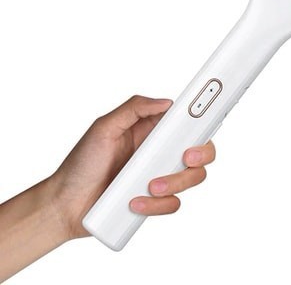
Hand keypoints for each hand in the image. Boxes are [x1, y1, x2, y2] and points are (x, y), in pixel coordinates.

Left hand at [48, 95, 215, 238]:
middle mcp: (161, 153)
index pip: (187, 122)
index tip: (208, 118)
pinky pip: (173, 203)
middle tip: (187, 157)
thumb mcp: (103, 127)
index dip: (203, 119)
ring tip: (150, 186)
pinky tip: (135, 202)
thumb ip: (134, 108)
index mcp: (153, 131)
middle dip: (202, 154)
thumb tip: (165, 102)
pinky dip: (158, 204)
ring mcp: (160, 177)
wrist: (65, 205)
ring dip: (176, 183)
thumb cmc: (81, 164)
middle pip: (201, 150)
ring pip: (192, 178)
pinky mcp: (156, 201)